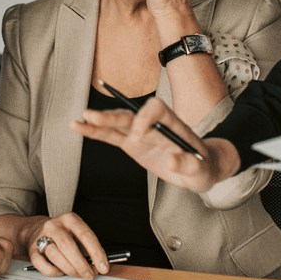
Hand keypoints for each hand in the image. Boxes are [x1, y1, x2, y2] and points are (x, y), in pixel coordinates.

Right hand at [21, 213, 109, 279]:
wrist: (34, 230)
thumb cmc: (62, 234)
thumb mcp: (76, 234)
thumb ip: (87, 248)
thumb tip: (97, 266)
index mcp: (69, 219)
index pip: (86, 235)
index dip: (96, 252)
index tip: (103, 266)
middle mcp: (54, 225)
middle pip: (68, 245)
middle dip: (81, 264)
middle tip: (89, 275)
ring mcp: (41, 237)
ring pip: (55, 255)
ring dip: (69, 269)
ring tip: (77, 275)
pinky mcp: (32, 250)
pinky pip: (43, 265)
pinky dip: (54, 272)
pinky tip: (61, 271)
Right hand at [70, 95, 239, 192]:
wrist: (198, 169)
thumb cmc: (202, 166)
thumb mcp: (200, 170)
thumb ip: (187, 163)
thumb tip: (170, 160)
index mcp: (172, 123)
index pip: (156, 109)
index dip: (144, 118)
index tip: (137, 136)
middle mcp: (153, 124)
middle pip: (131, 114)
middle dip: (112, 116)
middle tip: (94, 117)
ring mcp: (141, 133)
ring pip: (118, 124)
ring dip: (99, 122)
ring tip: (78, 120)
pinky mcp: (132, 144)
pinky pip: (112, 137)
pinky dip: (95, 133)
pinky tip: (78, 127)